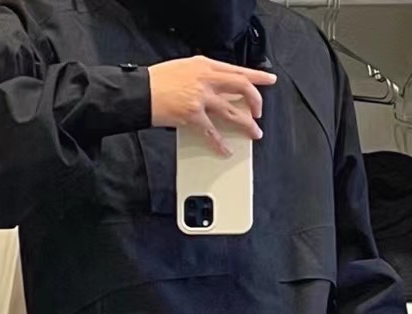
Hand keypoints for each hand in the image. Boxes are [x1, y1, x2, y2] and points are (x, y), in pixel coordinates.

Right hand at [149, 57, 276, 154]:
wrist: (142, 91)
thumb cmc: (159, 81)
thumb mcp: (185, 68)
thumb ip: (203, 75)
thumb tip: (217, 86)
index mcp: (205, 66)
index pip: (238, 70)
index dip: (257, 76)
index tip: (269, 80)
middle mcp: (206, 79)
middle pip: (242, 87)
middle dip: (255, 101)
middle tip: (258, 112)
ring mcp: (201, 97)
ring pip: (233, 111)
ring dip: (246, 124)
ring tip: (254, 133)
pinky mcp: (193, 115)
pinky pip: (213, 132)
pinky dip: (221, 143)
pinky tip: (226, 150)